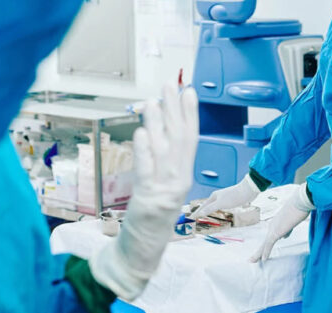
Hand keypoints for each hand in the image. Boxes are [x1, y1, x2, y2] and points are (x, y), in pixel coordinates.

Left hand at [89, 83, 198, 299]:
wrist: (146, 246)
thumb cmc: (153, 213)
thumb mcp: (165, 184)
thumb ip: (164, 158)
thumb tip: (158, 127)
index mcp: (184, 175)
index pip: (190, 138)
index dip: (189, 114)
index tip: (188, 91)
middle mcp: (178, 180)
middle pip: (178, 139)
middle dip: (174, 110)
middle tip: (169, 85)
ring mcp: (163, 190)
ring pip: (163, 151)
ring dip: (158, 124)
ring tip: (153, 101)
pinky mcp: (146, 199)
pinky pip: (146, 171)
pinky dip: (144, 151)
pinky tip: (141, 132)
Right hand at [192, 175, 258, 218]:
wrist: (247, 190)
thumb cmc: (234, 196)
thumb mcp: (221, 203)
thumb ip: (210, 208)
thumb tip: (200, 213)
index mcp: (213, 196)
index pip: (202, 206)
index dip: (197, 212)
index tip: (191, 218)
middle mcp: (217, 196)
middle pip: (206, 205)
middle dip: (200, 211)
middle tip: (195, 218)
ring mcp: (223, 198)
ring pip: (212, 205)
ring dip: (207, 210)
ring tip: (203, 215)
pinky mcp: (229, 200)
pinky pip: (218, 206)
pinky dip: (215, 210)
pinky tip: (217, 211)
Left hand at [250, 185, 313, 263]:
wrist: (300, 201)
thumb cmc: (299, 209)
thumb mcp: (292, 220)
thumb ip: (287, 229)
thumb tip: (283, 237)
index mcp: (276, 222)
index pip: (270, 237)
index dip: (266, 247)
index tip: (263, 254)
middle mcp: (272, 225)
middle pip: (264, 242)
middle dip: (259, 252)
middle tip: (252, 259)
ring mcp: (273, 228)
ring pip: (264, 244)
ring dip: (258, 254)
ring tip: (252, 261)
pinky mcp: (277, 231)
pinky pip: (269, 244)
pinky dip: (266, 252)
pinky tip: (263, 260)